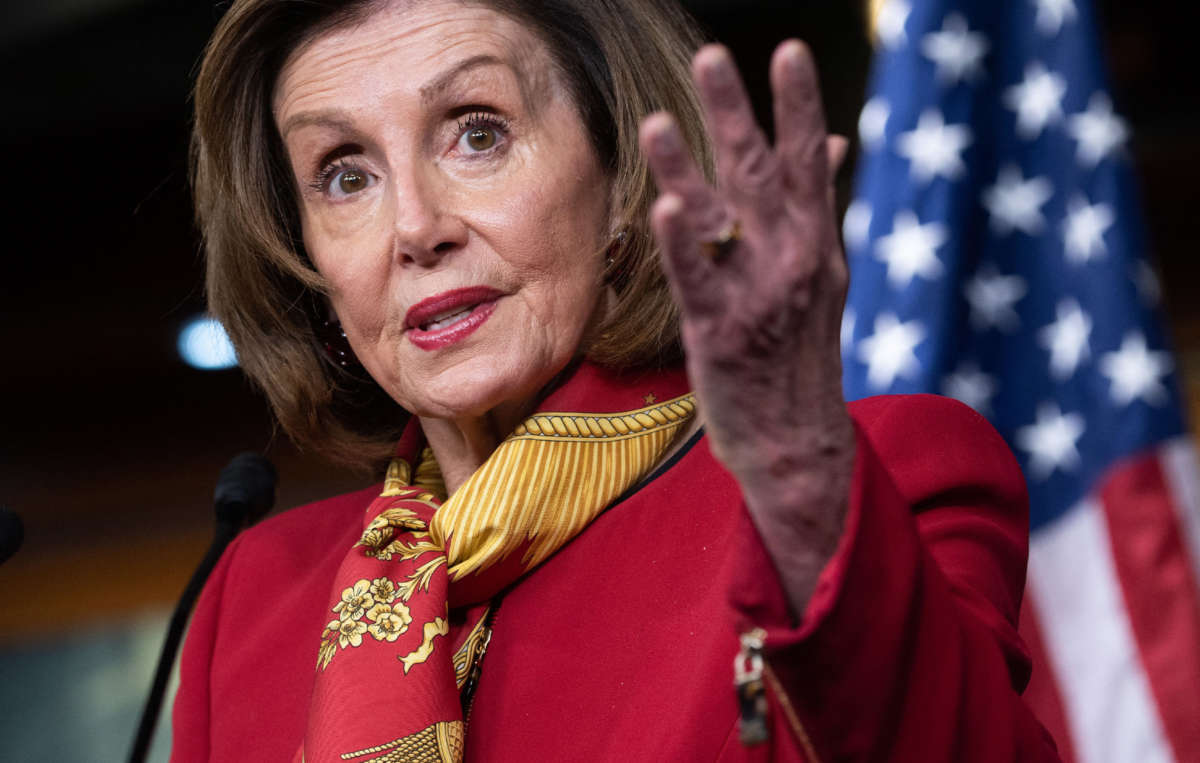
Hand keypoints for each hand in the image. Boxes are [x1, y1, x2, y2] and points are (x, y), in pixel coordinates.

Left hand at [639, 41, 854, 610]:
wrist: (798, 442)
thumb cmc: (798, 354)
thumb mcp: (818, 276)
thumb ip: (814, 206)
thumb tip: (833, 141)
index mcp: (814, 243)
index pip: (807, 162)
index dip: (796, 106)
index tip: (787, 51)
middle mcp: (791, 261)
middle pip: (761, 174)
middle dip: (735, 114)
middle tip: (714, 56)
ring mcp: (756, 297)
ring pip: (718, 220)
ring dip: (687, 168)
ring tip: (655, 121)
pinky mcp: (720, 334)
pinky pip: (697, 280)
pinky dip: (682, 243)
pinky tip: (665, 206)